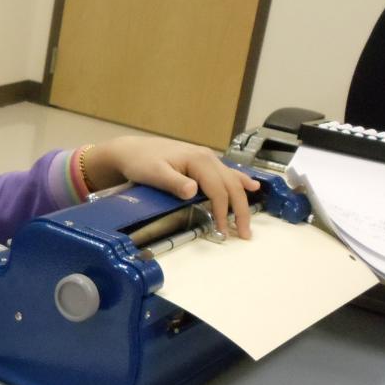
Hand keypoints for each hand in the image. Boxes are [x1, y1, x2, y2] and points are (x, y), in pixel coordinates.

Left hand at [82, 136, 260, 236]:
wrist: (132, 150)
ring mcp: (207, 158)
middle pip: (231, 186)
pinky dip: (240, 180)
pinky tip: (253, 186)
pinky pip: (226, 172)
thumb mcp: (154, 173)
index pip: (218, 190)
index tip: (223, 232)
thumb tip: (193, 191)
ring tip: (247, 221)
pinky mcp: (203, 161)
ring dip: (241, 200)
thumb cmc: (141, 162)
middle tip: (244, 234)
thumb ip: (174, 182)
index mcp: (198, 160)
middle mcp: (208, 157)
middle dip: (239, 210)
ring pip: (232, 180)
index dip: (222, 212)